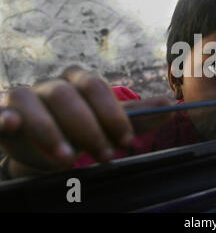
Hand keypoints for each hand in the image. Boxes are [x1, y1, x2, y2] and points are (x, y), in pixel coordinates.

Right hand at [0, 66, 173, 178]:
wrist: (44, 146)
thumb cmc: (80, 131)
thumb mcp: (108, 125)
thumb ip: (137, 117)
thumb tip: (172, 108)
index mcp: (80, 82)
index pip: (98, 88)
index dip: (113, 114)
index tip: (127, 142)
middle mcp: (53, 85)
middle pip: (68, 96)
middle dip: (88, 128)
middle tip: (104, 157)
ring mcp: (25, 96)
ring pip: (33, 101)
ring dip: (51, 130)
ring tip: (68, 159)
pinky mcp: (4, 112)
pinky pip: (2, 109)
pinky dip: (5, 117)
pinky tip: (10, 125)